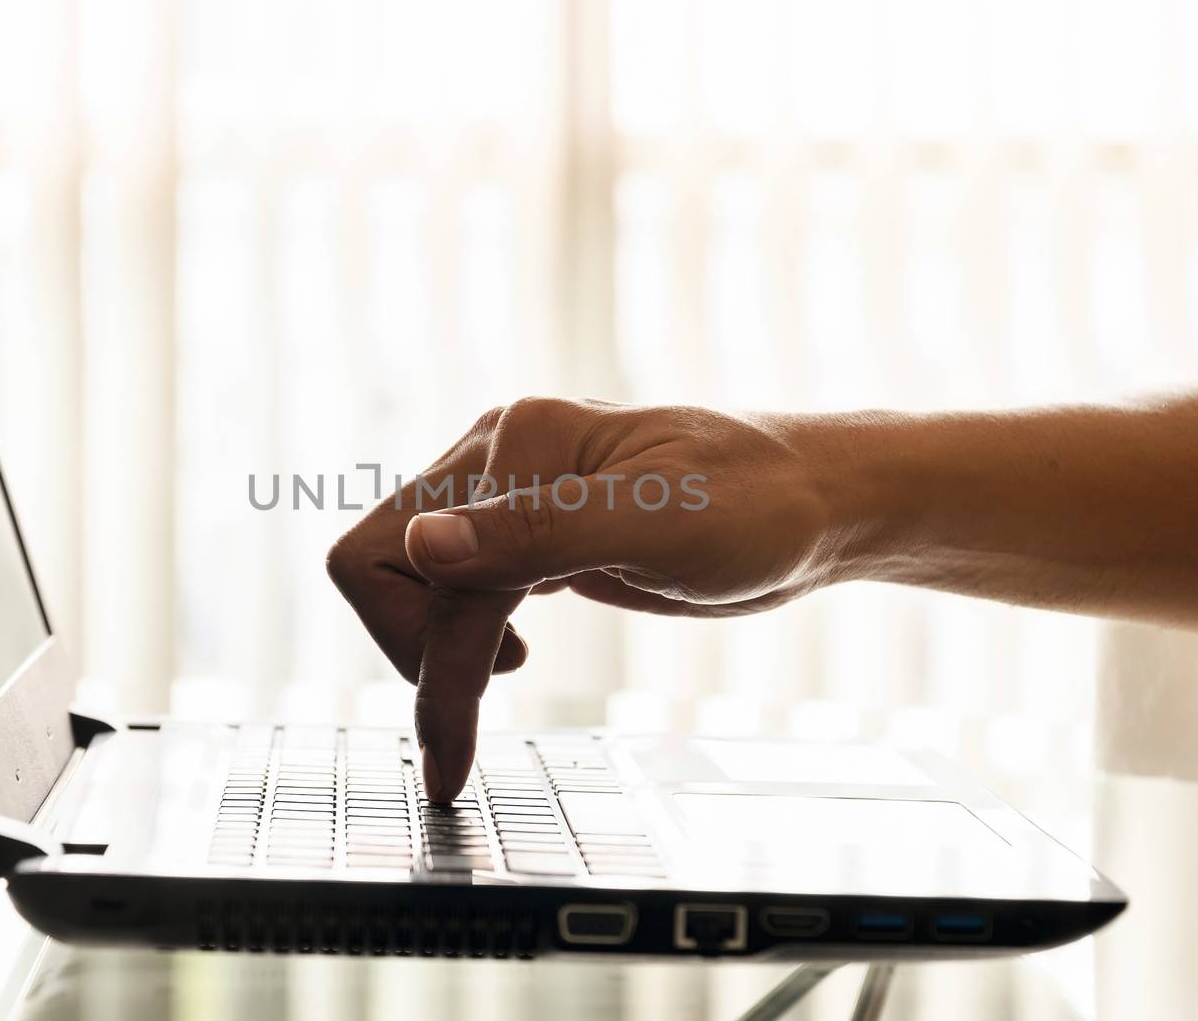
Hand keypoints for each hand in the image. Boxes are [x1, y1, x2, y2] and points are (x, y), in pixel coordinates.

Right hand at [325, 397, 840, 799]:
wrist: (819, 506)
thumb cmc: (761, 505)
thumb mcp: (661, 524)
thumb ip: (539, 532)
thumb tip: (424, 545)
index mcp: (518, 445)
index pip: (422, 567)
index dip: (433, 667)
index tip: (449, 753)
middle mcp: (498, 460)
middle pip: (379, 558)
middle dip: (414, 646)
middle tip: (470, 710)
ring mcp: (512, 496)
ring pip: (410, 575)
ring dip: (433, 643)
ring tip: (499, 679)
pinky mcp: (532, 532)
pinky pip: (455, 584)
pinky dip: (459, 634)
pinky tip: (511, 655)